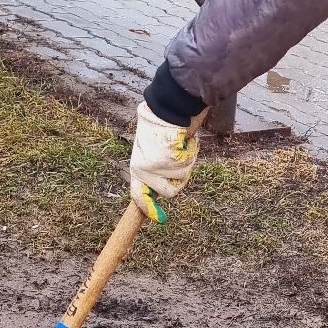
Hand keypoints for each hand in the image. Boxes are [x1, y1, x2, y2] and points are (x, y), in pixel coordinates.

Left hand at [129, 99, 207, 222]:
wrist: (166, 107)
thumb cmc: (160, 126)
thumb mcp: (150, 151)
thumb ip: (153, 170)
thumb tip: (160, 192)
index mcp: (137, 168)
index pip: (138, 196)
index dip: (148, 209)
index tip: (159, 219)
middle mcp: (143, 170)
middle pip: (169, 192)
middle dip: (178, 177)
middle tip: (178, 157)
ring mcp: (156, 167)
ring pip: (180, 178)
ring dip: (185, 162)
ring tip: (179, 143)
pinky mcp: (169, 160)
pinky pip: (187, 165)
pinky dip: (190, 152)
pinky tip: (183, 139)